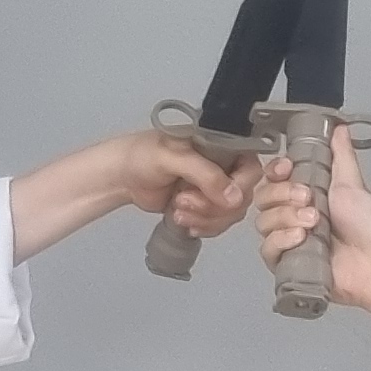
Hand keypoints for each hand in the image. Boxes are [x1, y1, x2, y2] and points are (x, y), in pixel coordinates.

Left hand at [126, 126, 264, 236]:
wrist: (121, 176)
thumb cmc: (142, 156)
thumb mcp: (173, 158)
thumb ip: (205, 174)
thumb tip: (235, 198)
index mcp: (220, 144)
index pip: (250, 167)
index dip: (241, 186)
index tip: (223, 198)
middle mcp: (222, 165)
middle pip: (242, 196)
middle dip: (213, 206)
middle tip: (183, 201)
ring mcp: (214, 187)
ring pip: (230, 213)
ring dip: (205, 218)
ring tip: (177, 210)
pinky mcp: (204, 205)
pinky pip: (217, 223)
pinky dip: (202, 226)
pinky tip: (182, 221)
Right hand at [251, 117, 370, 313]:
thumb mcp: (353, 184)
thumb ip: (340, 156)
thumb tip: (339, 128)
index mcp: (308, 194)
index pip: (274, 178)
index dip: (275, 171)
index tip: (287, 168)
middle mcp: (295, 216)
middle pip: (264, 198)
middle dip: (283, 194)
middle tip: (308, 198)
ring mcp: (290, 241)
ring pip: (263, 222)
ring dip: (286, 217)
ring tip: (313, 221)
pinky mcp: (288, 265)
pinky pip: (268, 250)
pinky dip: (281, 240)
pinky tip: (301, 238)